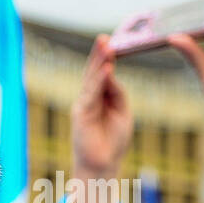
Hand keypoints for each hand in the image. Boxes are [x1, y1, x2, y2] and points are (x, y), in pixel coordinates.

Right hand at [71, 34, 132, 181]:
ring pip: (91, 80)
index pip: (101, 75)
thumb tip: (112, 74)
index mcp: (99, 99)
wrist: (102, 165)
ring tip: (105, 45)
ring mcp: (82, 106)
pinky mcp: (81, 115)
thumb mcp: (122, 112)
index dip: (106, 58)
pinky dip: (100, 80)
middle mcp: (88, 100)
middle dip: (99, 54)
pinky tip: (108, 68)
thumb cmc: (113, 142)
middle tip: (105, 37)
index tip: (112, 42)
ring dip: (99, 61)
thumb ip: (117, 93)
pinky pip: (92, 94)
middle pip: (93, 73)